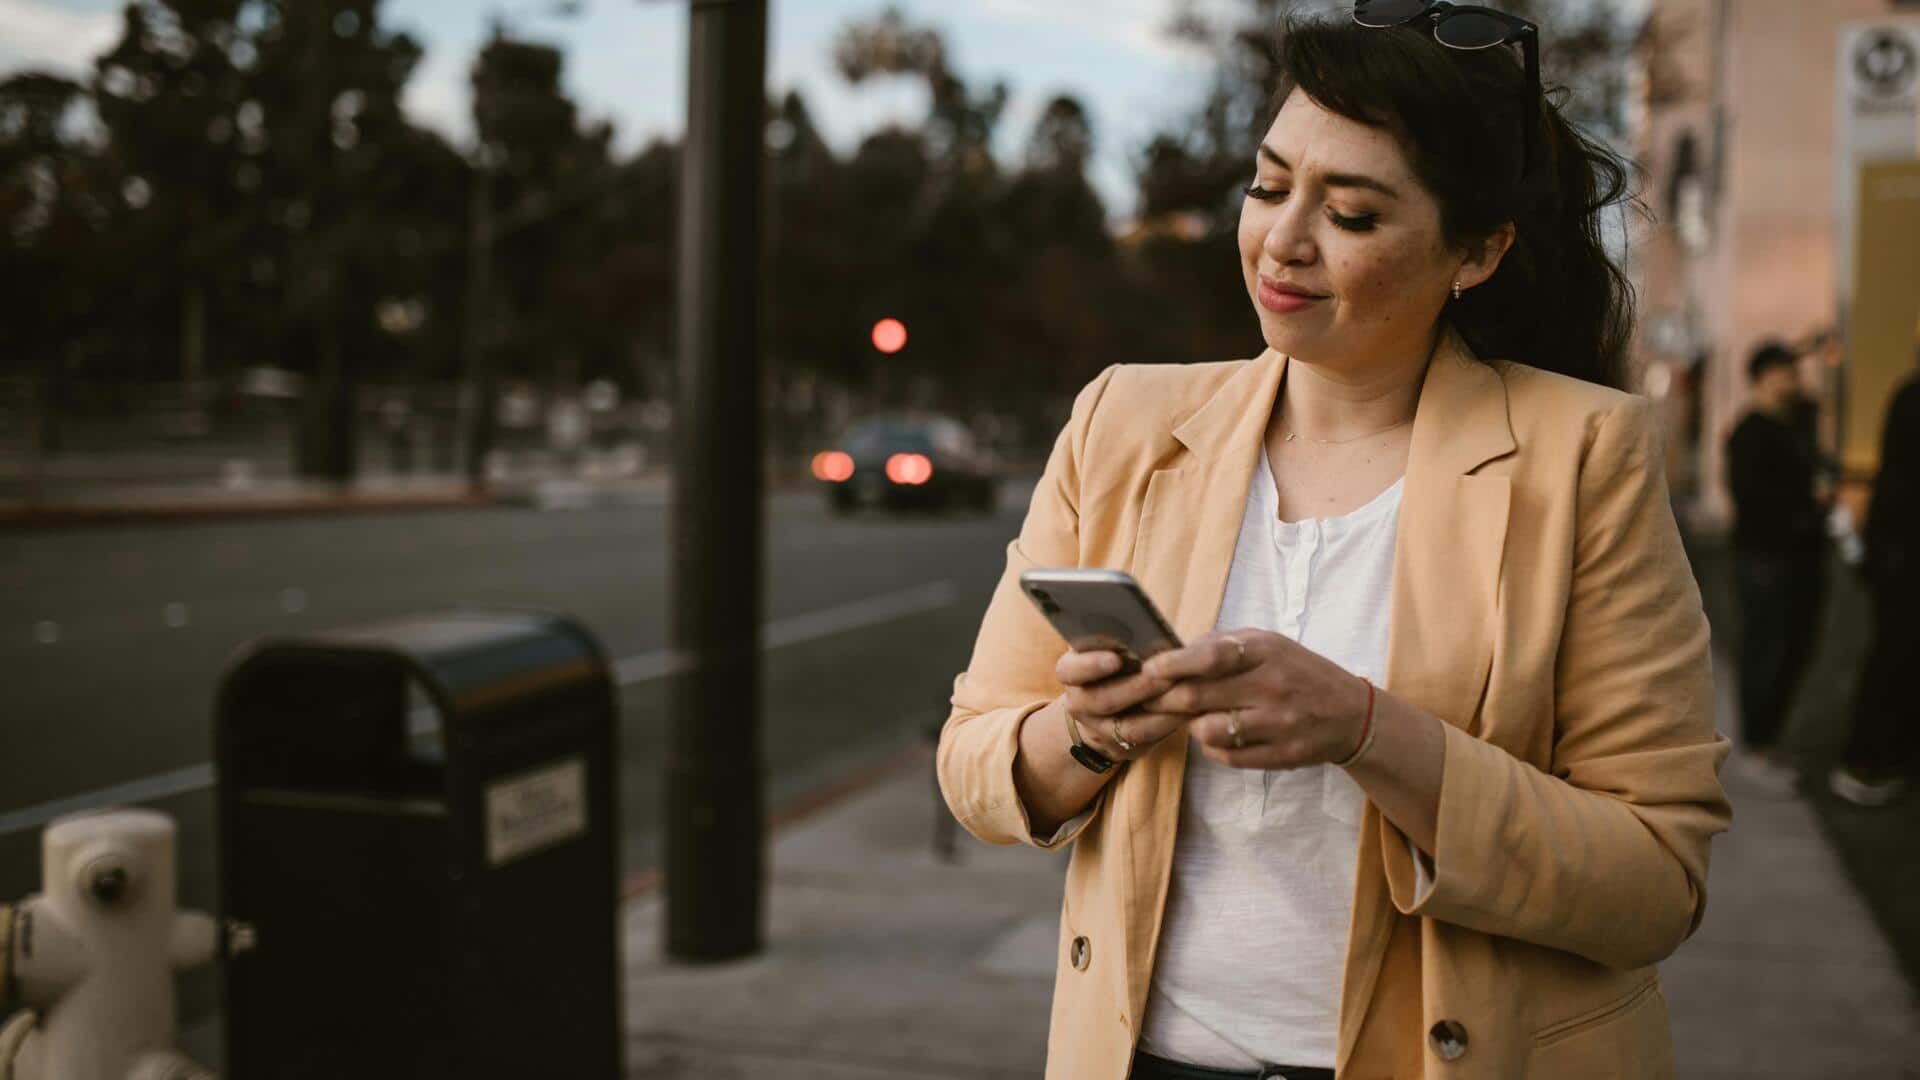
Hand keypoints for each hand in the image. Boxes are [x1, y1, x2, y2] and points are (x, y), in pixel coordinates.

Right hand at [1054, 649, 1183, 761]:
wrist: (1109, 706)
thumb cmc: (1120, 662)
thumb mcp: (1111, 647)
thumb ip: (1122, 640)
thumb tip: (1146, 627)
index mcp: (1073, 671)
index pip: (1070, 670)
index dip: (1090, 665)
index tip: (1116, 658)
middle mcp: (1079, 702)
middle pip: (1102, 700)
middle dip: (1137, 687)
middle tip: (1165, 675)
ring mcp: (1098, 729)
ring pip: (1128, 726)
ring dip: (1159, 709)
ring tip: (1185, 692)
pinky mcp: (1122, 748)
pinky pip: (1147, 741)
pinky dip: (1169, 724)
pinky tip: (1190, 710)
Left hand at [1139, 630, 1368, 769]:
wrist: (1352, 714)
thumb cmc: (1298, 672)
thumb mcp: (1269, 645)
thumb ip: (1223, 645)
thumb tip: (1173, 652)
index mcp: (1267, 652)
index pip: (1210, 656)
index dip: (1173, 664)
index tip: (1149, 670)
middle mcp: (1272, 687)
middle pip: (1198, 697)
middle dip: (1165, 699)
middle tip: (1151, 699)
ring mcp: (1278, 724)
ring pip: (1208, 731)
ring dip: (1191, 726)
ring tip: (1194, 718)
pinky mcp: (1282, 756)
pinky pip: (1227, 757)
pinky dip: (1212, 748)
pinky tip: (1218, 736)